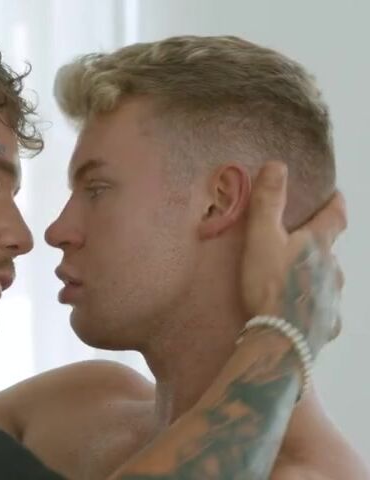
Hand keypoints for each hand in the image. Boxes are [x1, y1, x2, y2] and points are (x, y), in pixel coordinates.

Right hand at [242, 162, 345, 355]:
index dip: (335, 202)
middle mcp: (334, 270)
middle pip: (332, 251)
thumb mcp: (261, 238)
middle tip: (301, 244)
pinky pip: (325, 313)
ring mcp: (333, 300)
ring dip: (318, 277)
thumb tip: (277, 164)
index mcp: (319, 245)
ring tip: (298, 282)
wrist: (282, 340)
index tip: (335, 194)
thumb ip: (268, 202)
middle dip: (320, 245)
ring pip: (330, 282)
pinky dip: (316, 309)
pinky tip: (305, 315)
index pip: (336, 216)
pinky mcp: (328, 326)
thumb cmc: (270, 286)